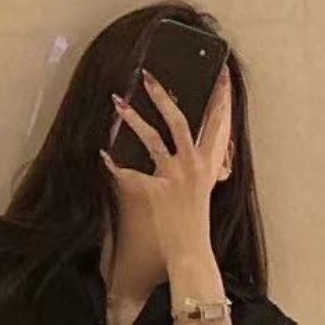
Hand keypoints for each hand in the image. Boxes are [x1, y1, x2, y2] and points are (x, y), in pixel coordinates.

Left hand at [101, 65, 232, 268]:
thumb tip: (207, 154)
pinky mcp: (155, 191)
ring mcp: (174, 177)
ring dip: (134, 119)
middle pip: (180, 122)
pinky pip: (130, 173)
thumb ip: (206, 168)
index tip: (221, 74)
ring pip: (153, 139)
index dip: (222, 98)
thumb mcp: (206, 189)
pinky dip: (115, 164)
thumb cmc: (196, 221)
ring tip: (117, 103)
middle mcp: (193, 166)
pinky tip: (103, 154)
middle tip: (147, 76)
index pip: (219, 124)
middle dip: (163, 97)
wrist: (191, 251)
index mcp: (209, 164)